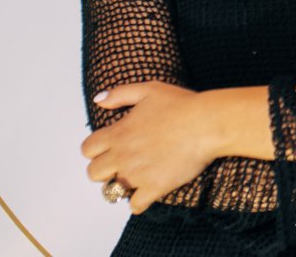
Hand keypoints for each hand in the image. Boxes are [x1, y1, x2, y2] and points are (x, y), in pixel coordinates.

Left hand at [80, 81, 216, 214]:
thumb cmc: (182, 105)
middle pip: (93, 173)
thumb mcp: (149, 90)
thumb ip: (120, 94)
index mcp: (118, 133)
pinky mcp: (154, 188)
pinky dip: (138, 203)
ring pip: (110, 191)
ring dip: (119, 186)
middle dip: (104, 169)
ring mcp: (136, 174)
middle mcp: (122, 156)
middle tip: (120, 164)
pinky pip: (135, 205)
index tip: (109, 148)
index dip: (95, 150)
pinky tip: (147, 192)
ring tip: (134, 179)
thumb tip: (98, 99)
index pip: (87, 149)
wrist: (207, 124)